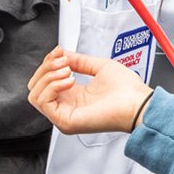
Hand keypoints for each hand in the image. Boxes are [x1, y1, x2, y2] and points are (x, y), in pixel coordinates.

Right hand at [27, 47, 152, 133]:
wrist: (137, 103)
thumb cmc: (127, 90)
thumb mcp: (99, 67)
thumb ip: (78, 61)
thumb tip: (61, 53)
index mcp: (73, 95)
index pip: (45, 80)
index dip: (48, 63)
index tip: (60, 52)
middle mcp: (66, 106)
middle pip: (36, 87)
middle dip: (45, 68)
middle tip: (63, 61)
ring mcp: (64, 115)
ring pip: (35, 94)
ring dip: (48, 76)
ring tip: (68, 71)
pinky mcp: (65, 121)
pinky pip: (43, 101)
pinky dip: (52, 85)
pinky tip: (69, 80)